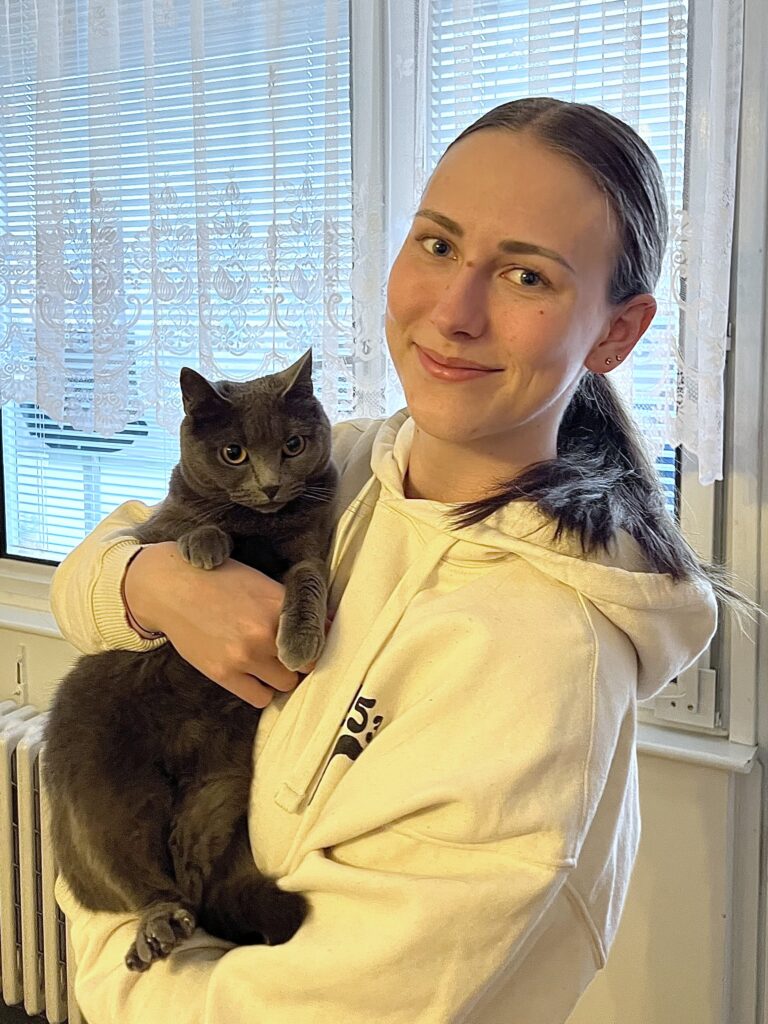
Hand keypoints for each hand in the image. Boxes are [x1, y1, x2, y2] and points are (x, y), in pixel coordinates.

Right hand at [123, 543, 307, 706]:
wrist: (170, 587)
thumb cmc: (217, 580)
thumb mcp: (259, 582)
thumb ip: (292, 605)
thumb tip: (330, 626)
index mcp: (278, 603)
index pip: (319, 635)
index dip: (318, 641)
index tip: (313, 642)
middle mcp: (265, 630)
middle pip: (306, 664)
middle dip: (299, 660)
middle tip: (287, 653)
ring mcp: (244, 654)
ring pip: (286, 684)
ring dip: (281, 676)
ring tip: (268, 662)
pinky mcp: (223, 673)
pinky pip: (260, 698)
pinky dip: (261, 690)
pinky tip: (253, 675)